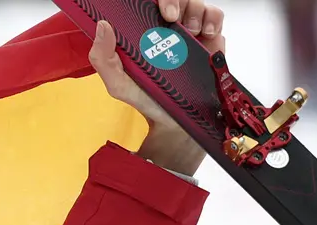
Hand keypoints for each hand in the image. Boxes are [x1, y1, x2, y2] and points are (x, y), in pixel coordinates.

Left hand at [88, 0, 225, 174]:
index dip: (152, 1)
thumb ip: (103, 58)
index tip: (151, 7)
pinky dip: (212, 19)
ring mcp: (189, 33)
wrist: (178, 121)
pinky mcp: (210, 39)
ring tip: (191, 32)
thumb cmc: (147, 99)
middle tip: (170, 15)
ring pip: (195, 4)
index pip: (146, 5)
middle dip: (174, 0)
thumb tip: (102, 26)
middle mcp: (165, 29)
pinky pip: (214, 16)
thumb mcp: (119, 83)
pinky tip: (206, 34)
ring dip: (194, 11)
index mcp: (142, 33)